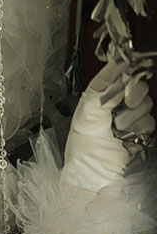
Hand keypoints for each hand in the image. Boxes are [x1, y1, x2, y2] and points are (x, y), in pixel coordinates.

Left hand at [63, 59, 153, 188]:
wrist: (94, 171)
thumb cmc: (84, 147)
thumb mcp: (87, 115)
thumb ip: (104, 94)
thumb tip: (119, 77)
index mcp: (96, 96)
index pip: (112, 74)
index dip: (120, 68)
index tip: (127, 62)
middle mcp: (114, 103)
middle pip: (135, 85)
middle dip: (132, 93)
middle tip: (126, 102)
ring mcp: (129, 115)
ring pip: (144, 102)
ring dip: (132, 115)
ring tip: (118, 128)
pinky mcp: (141, 128)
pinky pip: (148, 119)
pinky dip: (139, 126)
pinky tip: (126, 135)